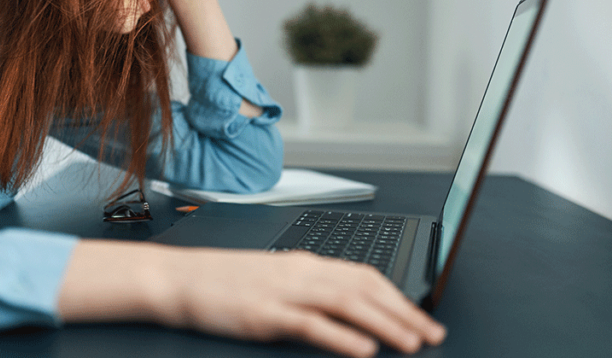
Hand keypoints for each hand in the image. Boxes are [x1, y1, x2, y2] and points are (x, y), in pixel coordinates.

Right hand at [152, 247, 445, 356]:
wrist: (179, 277)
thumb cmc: (223, 281)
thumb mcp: (274, 278)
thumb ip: (309, 287)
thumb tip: (347, 302)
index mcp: (306, 263)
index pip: (365, 275)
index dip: (399, 296)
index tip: (423, 316)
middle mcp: (301, 272)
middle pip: (365, 288)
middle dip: (404, 312)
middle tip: (432, 333)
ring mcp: (284, 291)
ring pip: (347, 304)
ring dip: (385, 324)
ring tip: (411, 343)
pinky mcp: (266, 314)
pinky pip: (312, 324)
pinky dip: (342, 337)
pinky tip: (363, 351)